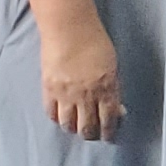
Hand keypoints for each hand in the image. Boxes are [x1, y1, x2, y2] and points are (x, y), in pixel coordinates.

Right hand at [39, 19, 125, 139]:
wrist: (69, 28)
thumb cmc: (95, 41)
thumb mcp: (112, 65)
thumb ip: (113, 87)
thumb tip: (116, 107)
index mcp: (106, 88)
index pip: (109, 119)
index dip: (109, 131)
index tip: (109, 136)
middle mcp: (87, 96)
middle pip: (88, 127)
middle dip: (91, 134)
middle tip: (92, 135)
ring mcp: (66, 94)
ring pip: (69, 124)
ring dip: (74, 129)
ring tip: (76, 128)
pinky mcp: (49, 89)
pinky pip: (52, 112)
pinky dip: (57, 118)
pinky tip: (61, 118)